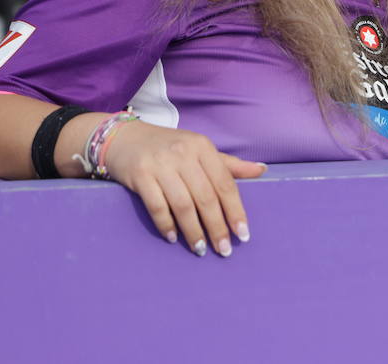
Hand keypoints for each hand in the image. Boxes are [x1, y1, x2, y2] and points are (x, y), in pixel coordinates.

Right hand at [102, 121, 265, 256]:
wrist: (125, 138)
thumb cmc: (168, 147)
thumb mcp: (199, 149)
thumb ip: (228, 164)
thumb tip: (261, 170)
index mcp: (203, 147)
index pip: (225, 183)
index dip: (235, 210)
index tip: (243, 234)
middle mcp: (183, 154)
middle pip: (206, 197)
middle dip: (217, 227)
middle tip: (224, 250)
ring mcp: (161, 164)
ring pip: (183, 204)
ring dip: (193, 231)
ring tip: (200, 249)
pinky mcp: (140, 175)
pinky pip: (157, 206)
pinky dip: (166, 224)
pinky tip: (173, 238)